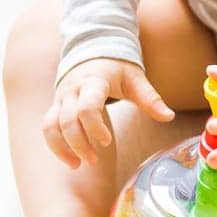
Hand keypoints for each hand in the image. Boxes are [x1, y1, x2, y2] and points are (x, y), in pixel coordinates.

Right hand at [44, 57, 174, 169]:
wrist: (93, 50)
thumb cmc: (117, 68)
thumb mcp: (136, 78)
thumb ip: (150, 98)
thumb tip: (169, 117)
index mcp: (94, 81)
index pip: (86, 107)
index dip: (94, 127)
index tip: (107, 141)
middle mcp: (72, 90)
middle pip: (66, 120)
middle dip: (78, 143)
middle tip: (94, 161)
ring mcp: (61, 98)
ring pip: (50, 125)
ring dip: (61, 148)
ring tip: (77, 165)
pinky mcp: (56, 106)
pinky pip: (48, 127)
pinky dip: (55, 144)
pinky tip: (70, 159)